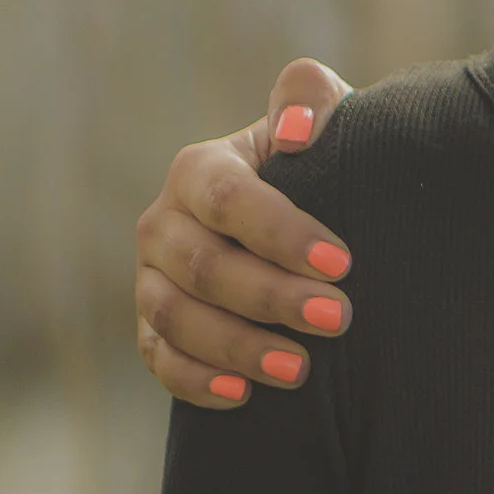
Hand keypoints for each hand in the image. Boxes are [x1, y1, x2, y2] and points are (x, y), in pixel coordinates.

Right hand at [135, 59, 355, 408]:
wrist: (301, 211)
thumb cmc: (317, 159)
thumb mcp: (322, 117)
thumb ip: (308, 99)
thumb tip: (295, 130)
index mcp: (198, 169)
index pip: (229, 199)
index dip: (282, 233)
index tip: (342, 263)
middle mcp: (163, 224)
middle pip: (205, 267)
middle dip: (273, 297)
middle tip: (338, 319)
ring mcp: (150, 279)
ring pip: (177, 319)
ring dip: (238, 347)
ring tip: (300, 370)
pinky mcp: (152, 327)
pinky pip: (158, 359)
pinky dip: (195, 380)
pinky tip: (243, 395)